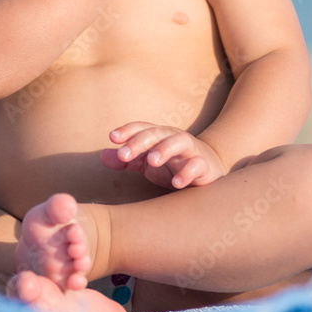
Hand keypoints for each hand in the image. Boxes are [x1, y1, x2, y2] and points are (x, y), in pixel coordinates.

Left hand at [100, 121, 226, 189]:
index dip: (127, 130)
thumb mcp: (148, 163)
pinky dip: (187, 172)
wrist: (209, 168)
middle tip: (123, 154)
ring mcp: (190, 150)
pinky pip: (197, 165)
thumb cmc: (173, 164)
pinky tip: (176, 183)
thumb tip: (102, 157)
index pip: (142, 128)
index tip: (112, 137)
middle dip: (140, 141)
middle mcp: (173, 138)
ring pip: (179, 142)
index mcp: (159, 136)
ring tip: (151, 161)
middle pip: (157, 132)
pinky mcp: (204, 165)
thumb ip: (128, 160)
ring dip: (165, 149)